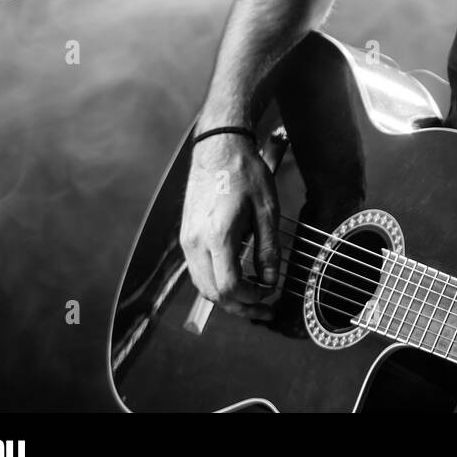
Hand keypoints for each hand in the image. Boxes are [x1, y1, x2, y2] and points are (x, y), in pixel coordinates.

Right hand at [179, 131, 280, 320]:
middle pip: (212, 293)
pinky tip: (237, 279)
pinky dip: (216, 282)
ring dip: (227, 297)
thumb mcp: (267, 210)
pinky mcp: (185, 235)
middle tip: (265, 308)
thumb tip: (271, 280)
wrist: (218, 147)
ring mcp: (186, 239)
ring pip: (202, 285)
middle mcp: (195, 241)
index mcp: (218, 234)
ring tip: (253, 298)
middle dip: (240, 306)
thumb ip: (268, 249)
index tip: (269, 295)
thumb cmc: (245, 172)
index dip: (251, 298)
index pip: (228, 286)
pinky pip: (198, 271)